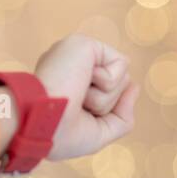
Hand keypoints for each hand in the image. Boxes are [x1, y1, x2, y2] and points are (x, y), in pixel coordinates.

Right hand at [34, 34, 138, 160]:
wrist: (41, 124)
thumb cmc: (61, 134)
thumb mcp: (98, 133)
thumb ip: (122, 116)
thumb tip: (135, 86)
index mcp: (67, 85)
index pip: (107, 98)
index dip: (102, 114)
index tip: (72, 120)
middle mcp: (71, 67)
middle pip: (119, 88)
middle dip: (106, 105)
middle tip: (75, 107)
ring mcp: (75, 54)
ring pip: (122, 78)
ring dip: (105, 97)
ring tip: (76, 96)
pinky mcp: (83, 43)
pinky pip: (121, 65)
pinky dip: (107, 82)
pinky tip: (81, 80)